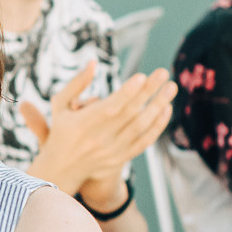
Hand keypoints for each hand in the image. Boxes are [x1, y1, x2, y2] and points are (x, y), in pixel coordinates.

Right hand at [21, 65, 175, 198]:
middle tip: (163, 73)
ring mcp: (112, 151)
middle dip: (148, 92)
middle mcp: (99, 139)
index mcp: (82, 124)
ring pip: (140, 127)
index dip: (126, 93)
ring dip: (158, 106)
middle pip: (129, 113)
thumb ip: (76, 83)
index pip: (109, 107)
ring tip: (171, 87)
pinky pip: (144, 141)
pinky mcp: (121, 159)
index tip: (141, 76)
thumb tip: (93, 62)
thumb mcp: (59, 104)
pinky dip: (157, 126)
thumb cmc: (62, 130)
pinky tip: (166, 109)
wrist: (62, 169)